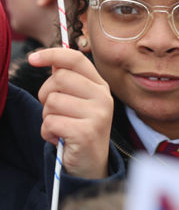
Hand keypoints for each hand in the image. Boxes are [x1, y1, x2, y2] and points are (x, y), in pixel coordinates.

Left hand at [29, 48, 113, 178]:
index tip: (32, 58)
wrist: (91, 166)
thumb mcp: (78, 101)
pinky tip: (60, 138)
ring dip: (47, 117)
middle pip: (59, 78)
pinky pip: (51, 122)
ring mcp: (98, 114)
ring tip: (60, 127)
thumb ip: (67, 80)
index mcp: (100, 85)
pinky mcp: (87, 133)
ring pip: (52, 101)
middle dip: (46, 94)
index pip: (76, 59)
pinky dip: (48, 132)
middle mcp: (103, 96)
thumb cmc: (79, 129)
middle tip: (53, 110)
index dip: (52, 54)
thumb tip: (50, 60)